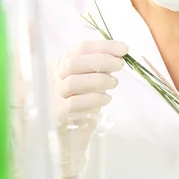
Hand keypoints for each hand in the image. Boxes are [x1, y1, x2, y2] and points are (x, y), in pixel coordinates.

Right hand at [50, 40, 127, 176]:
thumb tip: (121, 51)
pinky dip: (94, 99)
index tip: (124, 49)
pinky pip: (74, 103)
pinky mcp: (58, 113)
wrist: (73, 132)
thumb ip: (102, 65)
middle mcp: (55, 76)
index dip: (104, 46)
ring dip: (99, 80)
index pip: (82, 48)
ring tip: (113, 84)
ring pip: (73, 82)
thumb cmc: (85, 100)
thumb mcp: (93, 78)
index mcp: (63, 62)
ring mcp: (54, 94)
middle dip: (101, 60)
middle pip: (74, 62)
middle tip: (120, 65)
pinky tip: (106, 99)